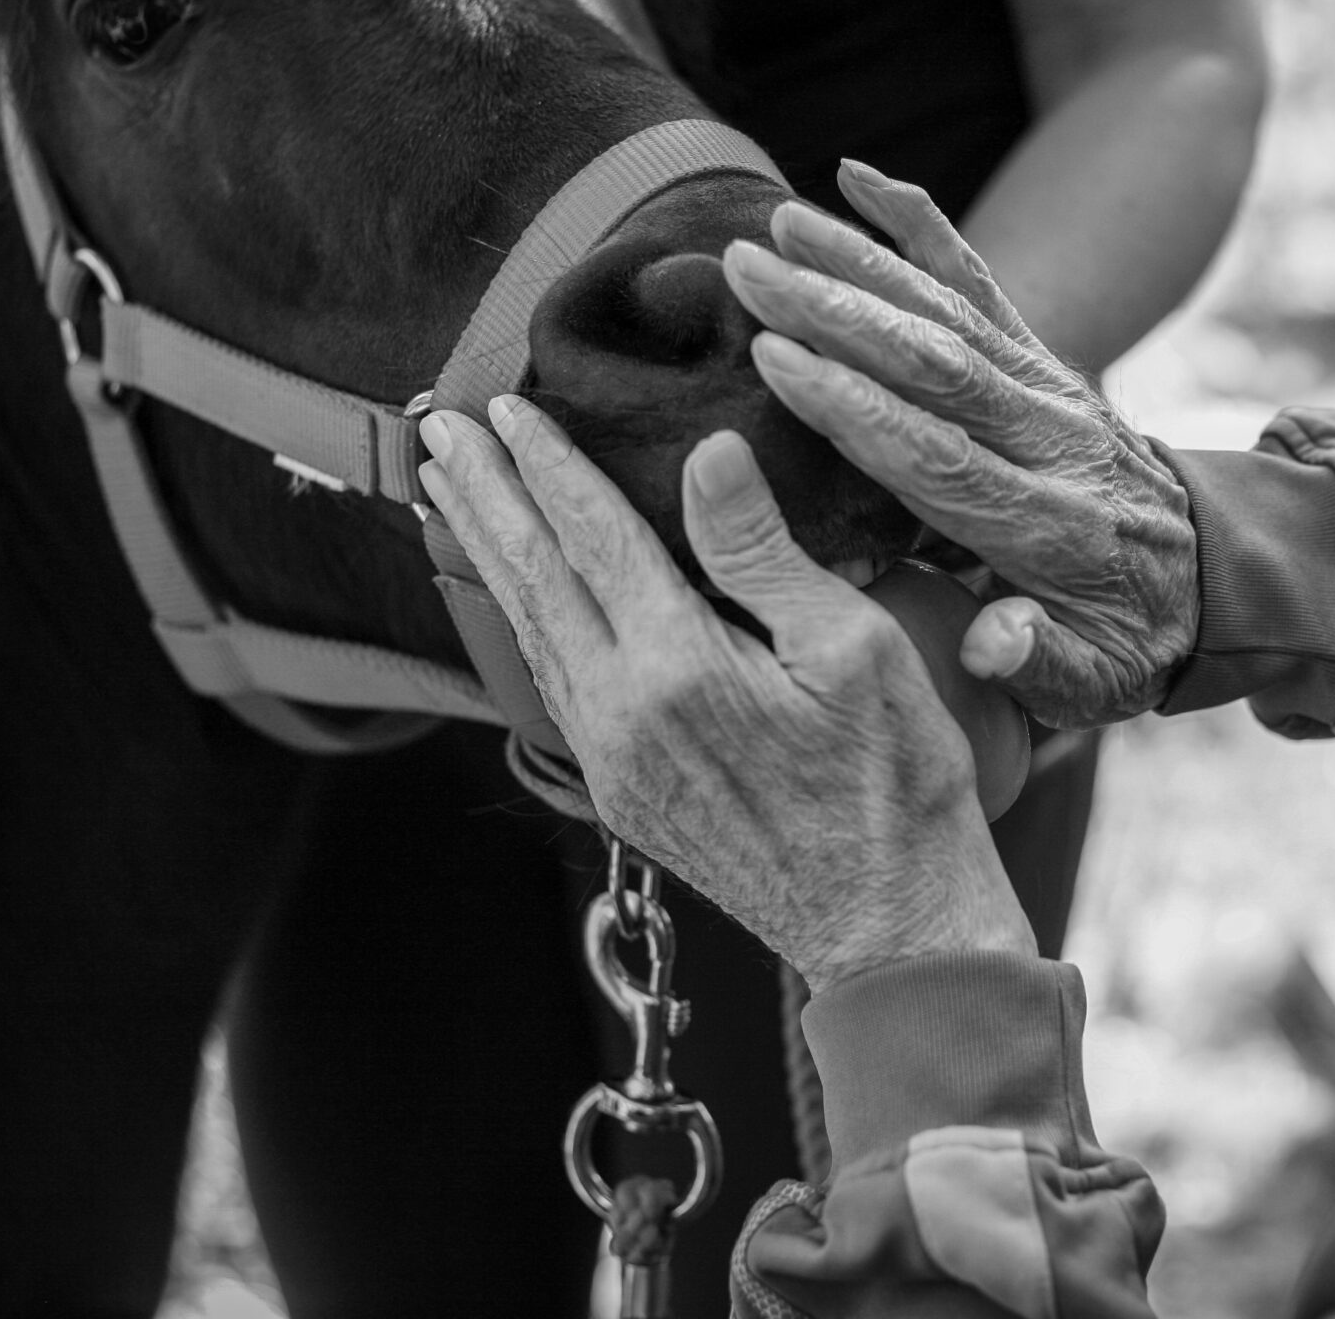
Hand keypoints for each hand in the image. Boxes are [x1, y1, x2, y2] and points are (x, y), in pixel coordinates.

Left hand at [415, 399, 1035, 992]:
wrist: (888, 929)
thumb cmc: (894, 789)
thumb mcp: (853, 649)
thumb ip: (763, 552)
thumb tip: (707, 457)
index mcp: (676, 669)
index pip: (591, 535)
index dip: (547, 463)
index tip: (506, 406)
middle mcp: (621, 716)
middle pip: (534, 579)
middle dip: (485, 496)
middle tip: (440, 429)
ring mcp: (612, 761)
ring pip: (531, 632)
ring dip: (490, 553)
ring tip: (452, 493)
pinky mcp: (622, 792)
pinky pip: (552, 681)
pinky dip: (524, 617)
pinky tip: (519, 591)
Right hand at [718, 162, 1199, 729]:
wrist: (1219, 580)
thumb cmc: (1132, 643)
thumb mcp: (1101, 686)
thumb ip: (1042, 669)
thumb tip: (995, 640)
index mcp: (1048, 528)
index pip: (940, 457)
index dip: (856, 407)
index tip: (776, 359)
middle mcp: (1050, 442)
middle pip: (937, 365)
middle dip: (837, 313)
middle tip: (747, 271)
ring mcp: (1049, 390)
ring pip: (950, 312)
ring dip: (861, 262)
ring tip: (775, 221)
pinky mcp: (1043, 361)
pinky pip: (980, 282)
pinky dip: (921, 223)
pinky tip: (856, 175)